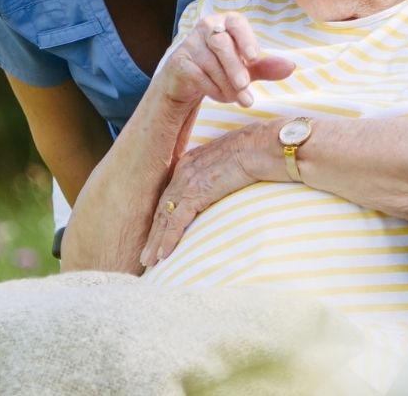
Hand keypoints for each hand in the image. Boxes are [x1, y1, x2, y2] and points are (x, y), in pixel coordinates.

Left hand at [140, 123, 267, 267]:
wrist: (261, 146)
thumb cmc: (254, 151)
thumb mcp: (230, 161)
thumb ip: (220, 173)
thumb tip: (225, 184)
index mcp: (190, 162)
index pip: (170, 195)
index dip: (162, 216)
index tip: (157, 233)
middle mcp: (183, 171)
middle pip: (162, 207)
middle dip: (153, 233)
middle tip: (146, 255)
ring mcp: (187, 182)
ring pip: (164, 217)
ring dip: (156, 242)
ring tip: (149, 261)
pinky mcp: (196, 193)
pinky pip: (177, 221)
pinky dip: (168, 239)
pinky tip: (163, 254)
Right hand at [155, 12, 295, 108]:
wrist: (188, 80)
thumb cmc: (223, 68)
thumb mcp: (247, 68)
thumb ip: (266, 66)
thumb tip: (291, 66)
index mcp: (226, 22)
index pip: (237, 23)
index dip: (245, 38)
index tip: (254, 57)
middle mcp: (206, 27)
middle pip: (222, 45)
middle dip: (235, 69)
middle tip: (246, 87)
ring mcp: (190, 43)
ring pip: (211, 64)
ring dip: (227, 85)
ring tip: (238, 99)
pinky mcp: (178, 61)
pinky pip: (198, 76)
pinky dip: (213, 90)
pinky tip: (221, 96)